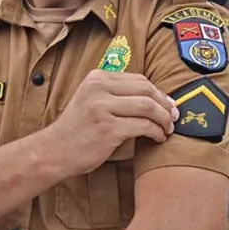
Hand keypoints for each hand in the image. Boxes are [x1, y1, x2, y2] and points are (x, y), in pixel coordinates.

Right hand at [44, 71, 178, 176]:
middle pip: (146, 90)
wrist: (54, 151)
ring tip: (167, 129)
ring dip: (163, 119)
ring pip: (147, 107)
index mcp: (97, 78)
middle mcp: (99, 89)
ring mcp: (103, 108)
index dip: (158, 92)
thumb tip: (154, 96)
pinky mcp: (108, 128)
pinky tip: (158, 138)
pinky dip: (155, 132)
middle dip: (165, 104)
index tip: (168, 104)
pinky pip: (143, 126)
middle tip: (174, 117)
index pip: (138, 79)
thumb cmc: (77, 129)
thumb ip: (115, 94)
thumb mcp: (91, 100)